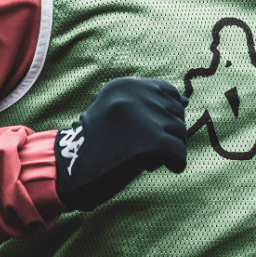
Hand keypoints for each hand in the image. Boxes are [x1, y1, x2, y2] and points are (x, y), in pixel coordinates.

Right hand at [54, 77, 187, 210]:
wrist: (70, 171)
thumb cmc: (95, 145)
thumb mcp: (114, 112)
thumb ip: (146, 103)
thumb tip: (185, 101)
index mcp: (124, 85)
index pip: (167, 91)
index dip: (166, 114)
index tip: (153, 130)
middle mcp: (134, 96)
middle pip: (175, 112)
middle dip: (168, 133)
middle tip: (147, 149)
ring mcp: (143, 118)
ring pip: (180, 132)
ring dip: (171, 149)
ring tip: (149, 158)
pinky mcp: (150, 143)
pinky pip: (179, 152)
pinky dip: (177, 163)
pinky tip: (166, 168)